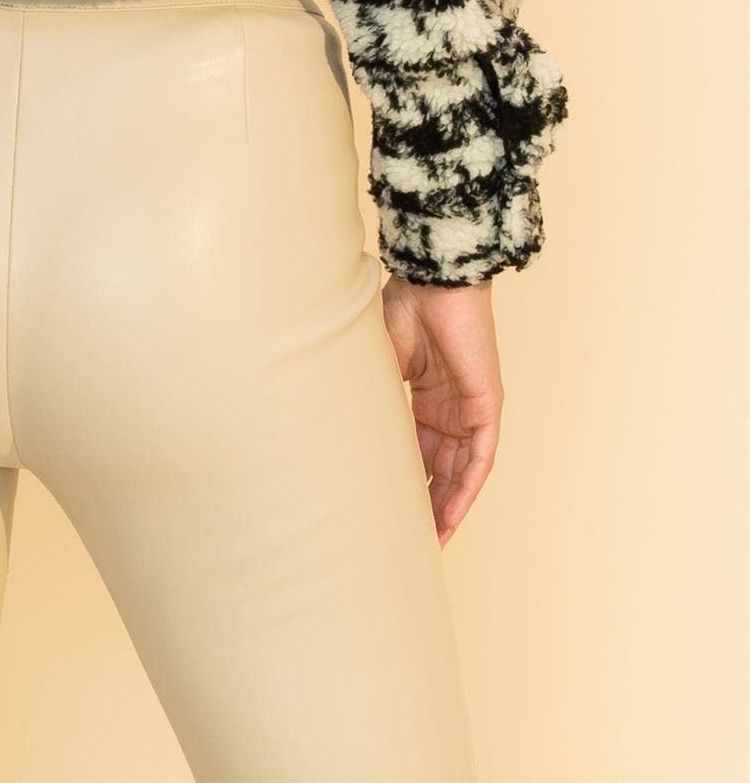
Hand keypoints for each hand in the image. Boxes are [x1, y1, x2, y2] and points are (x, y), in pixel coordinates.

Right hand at [380, 275, 502, 546]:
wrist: (433, 284)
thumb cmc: (401, 310)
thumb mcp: (379, 364)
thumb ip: (372, 399)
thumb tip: (339, 434)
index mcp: (424, 397)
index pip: (418, 452)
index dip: (406, 484)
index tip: (389, 514)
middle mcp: (450, 409)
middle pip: (440, 469)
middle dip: (427, 505)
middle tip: (409, 541)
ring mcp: (470, 409)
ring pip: (461, 470)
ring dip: (447, 506)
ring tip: (430, 541)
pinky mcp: (487, 407)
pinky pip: (480, 459)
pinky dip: (466, 489)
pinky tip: (451, 516)